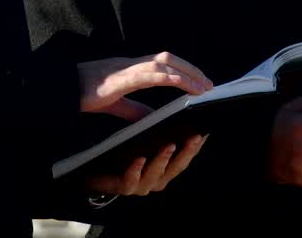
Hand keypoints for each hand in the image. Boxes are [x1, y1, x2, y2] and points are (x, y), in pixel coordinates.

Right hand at [78, 52, 212, 120]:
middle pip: (168, 58)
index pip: (163, 63)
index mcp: (130, 69)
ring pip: (163, 63)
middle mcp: (130, 64)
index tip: (201, 80)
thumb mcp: (114, 103)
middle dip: (191, 69)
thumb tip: (155, 118)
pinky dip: (168, 76)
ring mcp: (125, 69)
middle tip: (210, 85)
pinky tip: (180, 83)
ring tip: (203, 88)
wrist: (60, 90)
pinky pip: (148, 74)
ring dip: (186, 73)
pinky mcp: (119, 78)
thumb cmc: (83, 94)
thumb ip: (134, 109)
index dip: (184, 68)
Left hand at [85, 135, 206, 195]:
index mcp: (165, 169)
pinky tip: (139, 158)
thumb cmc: (123, 156)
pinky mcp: (124, 187)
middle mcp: (157, 179)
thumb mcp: (144, 143)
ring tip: (169, 144)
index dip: (196, 146)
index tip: (205, 130)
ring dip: (164, 159)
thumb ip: (159, 133)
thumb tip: (176, 113)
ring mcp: (142, 185)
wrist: (96, 173)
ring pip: (156, 174)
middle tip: (194, 136)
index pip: (185, 157)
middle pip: (176, 167)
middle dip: (187, 152)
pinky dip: (137, 169)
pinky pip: (132, 179)